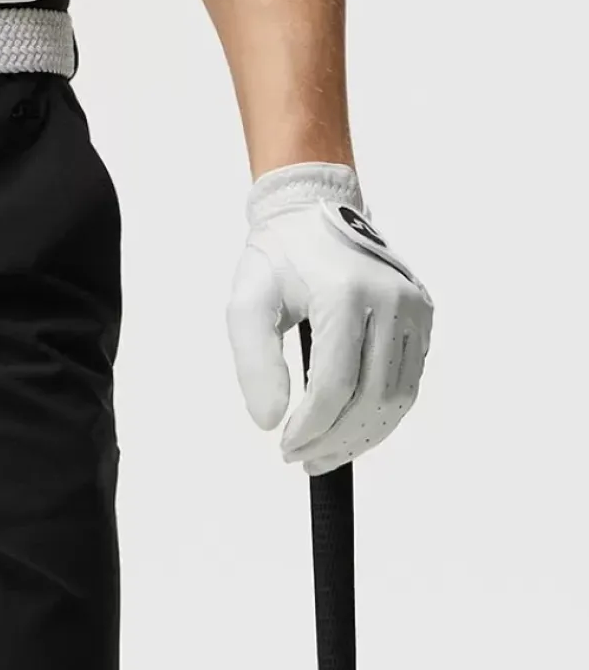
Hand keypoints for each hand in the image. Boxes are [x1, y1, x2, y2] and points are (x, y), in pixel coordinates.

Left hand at [228, 165, 432, 477]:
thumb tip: (270, 421)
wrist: (314, 211)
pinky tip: (348, 428)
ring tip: (324, 453)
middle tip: (301, 459)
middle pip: (370, 399)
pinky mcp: (423, 316)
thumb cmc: (278, 260)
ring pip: (397, 398)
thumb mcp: (247, 305)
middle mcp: (391, 299)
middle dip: (334, 441)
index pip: (334, 386)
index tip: (284, 447)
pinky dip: (380, 415)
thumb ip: (255, 365)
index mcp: (346, 294)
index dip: (310, 430)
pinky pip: (408, 382)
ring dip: (361, 437)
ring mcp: (414, 307)